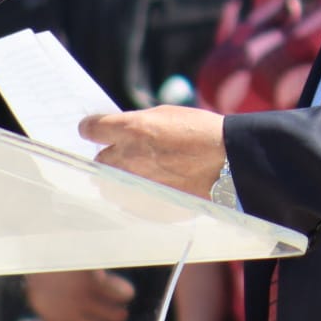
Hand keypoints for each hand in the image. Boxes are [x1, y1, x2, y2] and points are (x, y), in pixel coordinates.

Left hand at [82, 105, 226, 197]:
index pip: (91, 129)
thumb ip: (138, 124)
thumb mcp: (166, 115)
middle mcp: (125, 159)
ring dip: (120, 177)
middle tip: (128, 152)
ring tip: (144, 172)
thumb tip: (122, 131)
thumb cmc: (202, 133)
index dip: (92, 128)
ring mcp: (133, 185)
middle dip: (110, 155)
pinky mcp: (144, 205)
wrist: (229, 163)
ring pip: (110, 184)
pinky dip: (137, 194)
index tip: (95, 129)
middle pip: (99, 160)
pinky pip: (129, 200)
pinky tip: (157, 185)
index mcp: (130, 130)